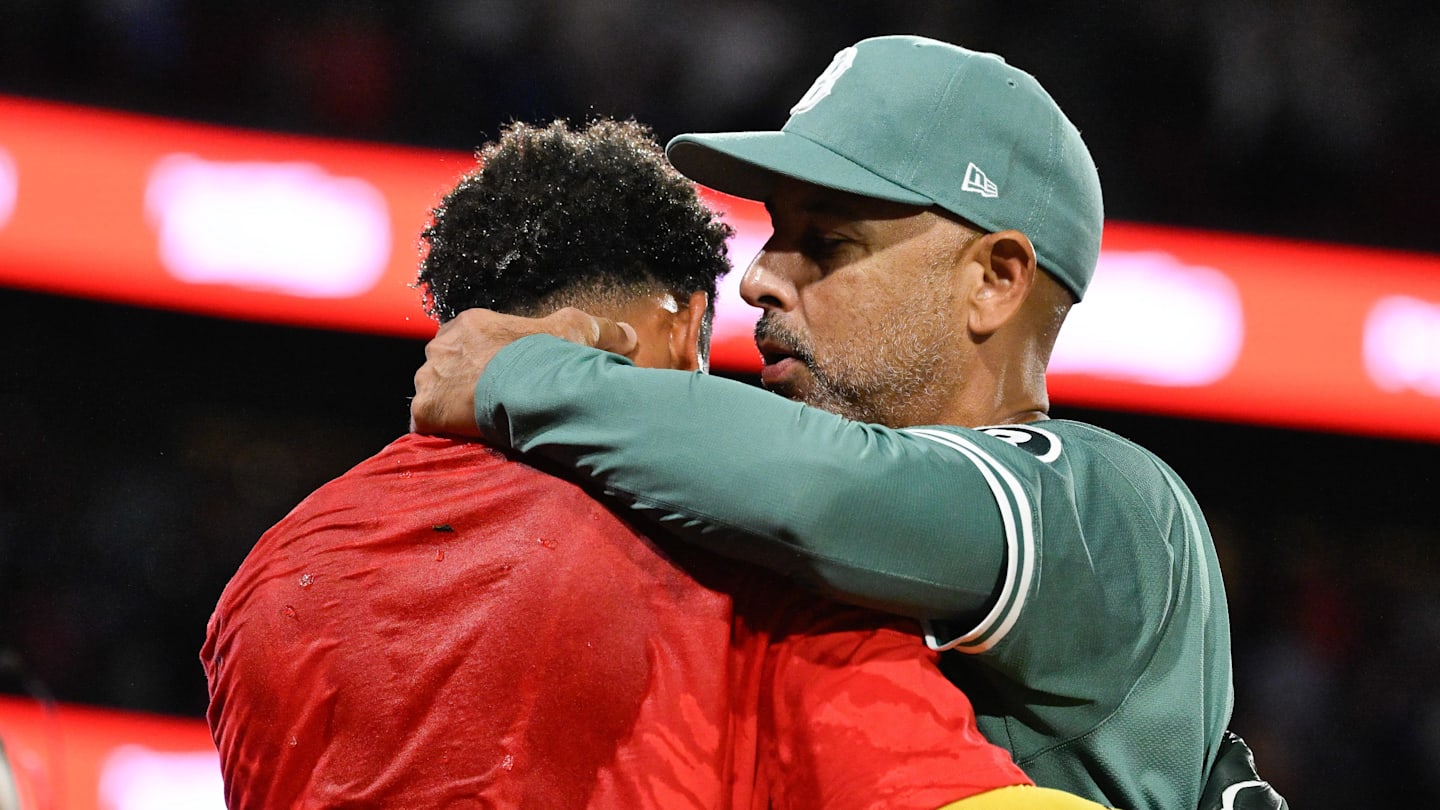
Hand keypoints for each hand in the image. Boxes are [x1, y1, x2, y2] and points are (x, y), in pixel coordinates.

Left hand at [410, 307, 636, 435]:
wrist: (525, 388)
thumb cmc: (546, 357)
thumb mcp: (578, 332)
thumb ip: (602, 330)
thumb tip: (630, 335)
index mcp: (471, 323)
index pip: (471, 342)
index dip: (489, 360)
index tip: (506, 378)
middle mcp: (441, 346)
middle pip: (446, 366)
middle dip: (463, 382)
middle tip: (492, 403)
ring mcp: (428, 378)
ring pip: (434, 392)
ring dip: (450, 407)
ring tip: (479, 424)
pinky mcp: (424, 410)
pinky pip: (425, 423)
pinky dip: (439, 432)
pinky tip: (461, 439)